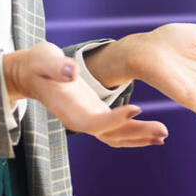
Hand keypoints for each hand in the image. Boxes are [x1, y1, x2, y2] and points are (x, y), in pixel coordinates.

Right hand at [1, 43, 166, 147]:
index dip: (114, 120)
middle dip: (136, 133)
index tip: (137, 109)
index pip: (92, 122)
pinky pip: (118, 130)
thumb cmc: (38, 64)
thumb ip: (56, 66)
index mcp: (68, 110)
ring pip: (116, 136)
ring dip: (140, 137)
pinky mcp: (97, 114)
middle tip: (163, 130)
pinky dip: (135, 133)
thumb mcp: (43, 59)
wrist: (33, 74)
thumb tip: (72, 73)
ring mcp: (89, 119)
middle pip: (110, 134)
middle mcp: (79, 120)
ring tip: (163, 135)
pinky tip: (153, 133)